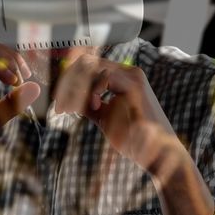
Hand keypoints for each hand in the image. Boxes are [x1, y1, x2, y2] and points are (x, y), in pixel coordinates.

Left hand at [52, 53, 181, 172]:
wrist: (155, 153)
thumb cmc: (131, 137)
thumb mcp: (102, 117)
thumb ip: (87, 104)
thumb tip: (68, 97)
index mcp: (119, 77)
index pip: (86, 66)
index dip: (68, 81)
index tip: (59, 103)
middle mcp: (126, 71)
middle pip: (86, 62)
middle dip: (67, 84)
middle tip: (60, 107)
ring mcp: (131, 76)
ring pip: (91, 67)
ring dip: (75, 88)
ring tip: (69, 109)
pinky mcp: (135, 84)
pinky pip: (104, 77)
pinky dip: (91, 91)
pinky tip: (93, 106)